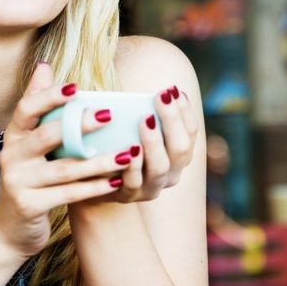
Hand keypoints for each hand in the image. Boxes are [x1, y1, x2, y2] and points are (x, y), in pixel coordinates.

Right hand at [0, 62, 135, 257]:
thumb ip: (37, 107)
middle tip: (109, 115)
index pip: (26, 109)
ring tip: (126, 153)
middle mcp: (12, 156)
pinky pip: (68, 195)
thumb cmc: (29, 177)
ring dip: (98, 162)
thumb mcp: (28, 143)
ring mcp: (19, 182)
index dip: (48, 96)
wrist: (10, 229)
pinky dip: (94, 188)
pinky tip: (117, 182)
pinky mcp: (30, 205)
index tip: (76, 88)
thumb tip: (43, 65)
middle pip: (46, 136)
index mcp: (13, 136)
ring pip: (64, 169)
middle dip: (79, 125)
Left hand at [97, 84, 200, 204]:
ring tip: (146, 119)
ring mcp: (152, 186)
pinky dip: (134, 164)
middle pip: (180, 148)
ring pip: (161, 167)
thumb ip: (148, 111)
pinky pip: (134, 181)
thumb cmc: (119, 141)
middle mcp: (171, 172)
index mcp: (179, 154)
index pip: (190, 131)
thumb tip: (158, 90)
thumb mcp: (135, 126)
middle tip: (161, 97)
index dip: (184, 110)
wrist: (96, 177)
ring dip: (155, 142)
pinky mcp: (129, 195)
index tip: (172, 90)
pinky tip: (130, 148)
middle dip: (172, 120)